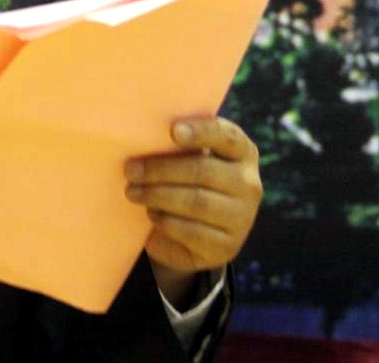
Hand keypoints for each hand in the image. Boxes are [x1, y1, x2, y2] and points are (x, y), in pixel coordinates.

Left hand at [124, 117, 261, 306]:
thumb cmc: (183, 179)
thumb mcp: (184, 158)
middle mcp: (248, 183)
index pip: (227, 136)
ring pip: (197, 202)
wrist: (192, 234)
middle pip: (203, 171)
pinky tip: (152, 214)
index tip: (173, 131)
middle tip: (130, 170)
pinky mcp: (227, 246)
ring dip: (157, 195)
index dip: (201, 132)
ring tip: (132, 192)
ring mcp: (242, 217)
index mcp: (241, 152)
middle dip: (160, 170)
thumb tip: (142, 133)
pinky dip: (166, 220)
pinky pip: (192, 231)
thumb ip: (176, 143)